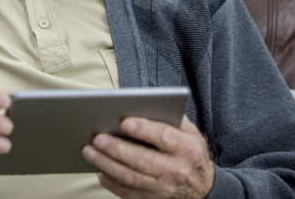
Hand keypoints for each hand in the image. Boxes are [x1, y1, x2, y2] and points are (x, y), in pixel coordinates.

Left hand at [82, 115, 213, 198]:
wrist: (204, 188)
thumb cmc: (191, 153)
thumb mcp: (191, 133)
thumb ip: (171, 118)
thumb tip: (144, 104)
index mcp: (187, 148)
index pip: (164, 137)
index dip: (144, 129)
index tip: (125, 122)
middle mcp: (176, 169)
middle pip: (143, 160)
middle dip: (118, 149)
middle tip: (97, 138)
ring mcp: (164, 188)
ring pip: (131, 177)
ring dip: (107, 165)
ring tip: (89, 152)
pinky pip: (128, 193)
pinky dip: (111, 183)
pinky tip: (98, 170)